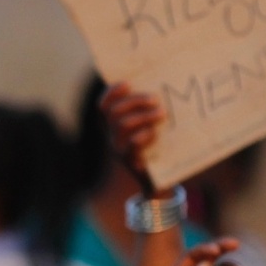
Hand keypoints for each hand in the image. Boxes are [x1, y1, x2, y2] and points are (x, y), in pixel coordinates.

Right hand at [101, 81, 167, 195]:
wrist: (158, 182)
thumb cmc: (156, 147)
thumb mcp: (148, 129)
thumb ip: (148, 112)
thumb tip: (161, 88)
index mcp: (114, 127)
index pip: (103, 106)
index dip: (111, 93)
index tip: (128, 83)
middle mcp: (113, 138)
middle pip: (115, 112)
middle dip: (135, 101)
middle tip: (156, 99)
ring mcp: (120, 150)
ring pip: (123, 125)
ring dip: (143, 115)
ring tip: (161, 113)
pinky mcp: (132, 162)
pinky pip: (132, 144)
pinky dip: (144, 135)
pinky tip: (155, 133)